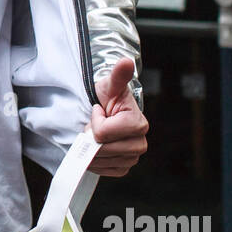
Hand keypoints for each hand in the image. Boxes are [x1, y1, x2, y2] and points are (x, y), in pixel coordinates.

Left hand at [88, 57, 148, 176]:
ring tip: (97, 135)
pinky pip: (105, 171)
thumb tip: (126, 61)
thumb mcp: (110, 85)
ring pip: (101, 161)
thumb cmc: (108, 98)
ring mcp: (133, 157)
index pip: (102, 133)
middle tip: (96, 125)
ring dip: (92, 150)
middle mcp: (140, 143)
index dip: (95, 121)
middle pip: (101, 149)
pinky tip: (97, 149)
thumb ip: (118, 75)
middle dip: (92, 137)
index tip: (100, 111)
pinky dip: (96, 162)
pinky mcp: (125, 167)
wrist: (108, 112)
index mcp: (137, 124)